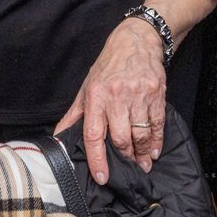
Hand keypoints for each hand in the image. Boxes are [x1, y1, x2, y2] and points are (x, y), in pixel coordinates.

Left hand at [56, 18, 166, 184]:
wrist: (136, 40)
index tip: (101, 176)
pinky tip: (153, 151)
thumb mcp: (87, 87)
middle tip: (127, 169)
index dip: (97, 159)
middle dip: (124, 159)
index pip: (93, 134)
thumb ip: (74, 115)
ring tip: (142, 164)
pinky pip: (157, 124)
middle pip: (120, 138)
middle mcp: (117, 97)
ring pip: (140, 135)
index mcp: (96, 97)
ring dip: (141, 154)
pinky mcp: (156, 94)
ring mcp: (138, 95)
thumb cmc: (109, 66)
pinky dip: (156, 141)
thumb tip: (59, 137)